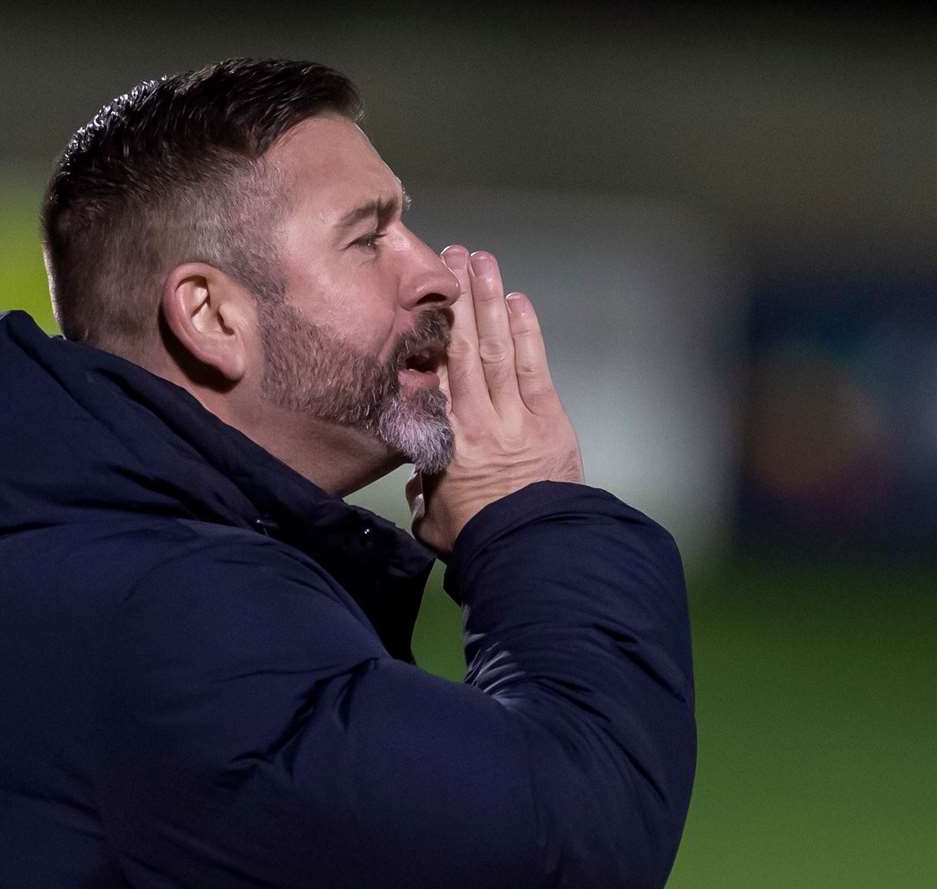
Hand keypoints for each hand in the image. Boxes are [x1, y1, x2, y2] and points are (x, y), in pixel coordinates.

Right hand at [407, 247, 583, 555]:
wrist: (532, 553)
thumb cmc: (478, 540)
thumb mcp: (432, 519)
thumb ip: (423, 491)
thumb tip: (418, 479)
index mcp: (443, 442)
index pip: (431, 378)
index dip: (425, 337)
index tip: (417, 304)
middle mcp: (476, 419)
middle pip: (463, 349)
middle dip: (456, 301)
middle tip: (448, 258)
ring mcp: (516, 415)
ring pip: (498, 348)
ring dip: (489, 301)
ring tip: (480, 261)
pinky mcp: (550, 419)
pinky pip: (534, 367)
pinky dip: (526, 332)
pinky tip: (517, 300)